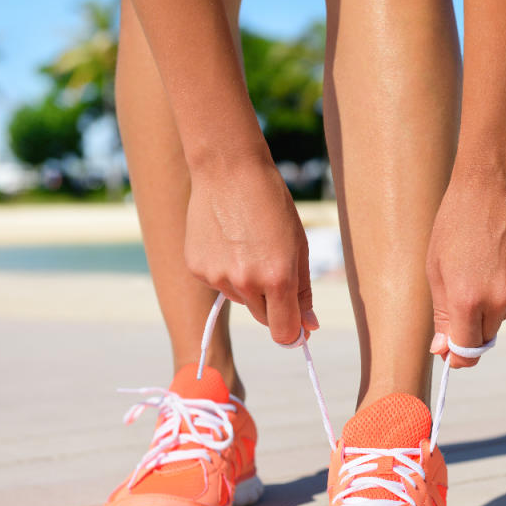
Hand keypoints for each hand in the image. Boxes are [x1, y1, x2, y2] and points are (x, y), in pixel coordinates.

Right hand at [185, 157, 317, 344]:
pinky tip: (228, 243)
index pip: (283, 332)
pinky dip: (226, 272)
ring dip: (249, 285)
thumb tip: (309, 327)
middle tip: (275, 269)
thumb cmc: (272, 206)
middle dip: (274, 305)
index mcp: (278, 277)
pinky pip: (219, 285)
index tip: (298, 328)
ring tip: (249, 246)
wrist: (228, 171)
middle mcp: (246, 282)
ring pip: (242, 300)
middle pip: (264, 319)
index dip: (293, 333)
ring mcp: (217, 277)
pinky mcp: (196, 268)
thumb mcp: (299, 246)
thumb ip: (304, 291)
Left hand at [426, 168, 505, 367]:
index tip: (451, 353)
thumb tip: (444, 350)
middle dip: (473, 326)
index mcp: (467, 300)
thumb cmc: (456, 224)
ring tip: (484, 267)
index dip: (457, 355)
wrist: (494, 185)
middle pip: (485, 336)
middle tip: (464, 293)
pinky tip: (502, 263)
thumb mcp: (437, 269)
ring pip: (505, 318)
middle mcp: (499, 300)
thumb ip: (442, 314)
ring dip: (493, 306)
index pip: (466, 350)